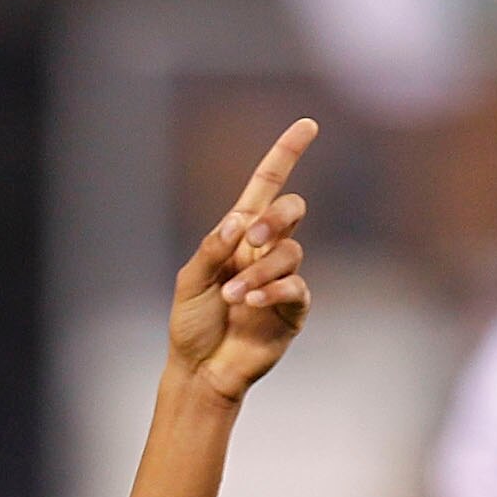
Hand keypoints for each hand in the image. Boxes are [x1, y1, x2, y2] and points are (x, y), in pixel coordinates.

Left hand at [171, 118, 319, 402]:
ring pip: (291, 253)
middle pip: (291, 211)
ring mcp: (282, 279)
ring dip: (260, 272)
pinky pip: (296, 286)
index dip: (286, 155)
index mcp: (238, 236)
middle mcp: (264, 251)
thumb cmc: (191, 324)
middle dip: (276, 219)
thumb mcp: (189, 281)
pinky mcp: (292, 308)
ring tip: (233, 297)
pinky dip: (273, 291)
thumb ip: (211, 249)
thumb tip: (240, 222)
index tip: (307, 125)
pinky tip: (250, 304)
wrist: (201, 371)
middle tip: (251, 240)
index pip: (267, 186)